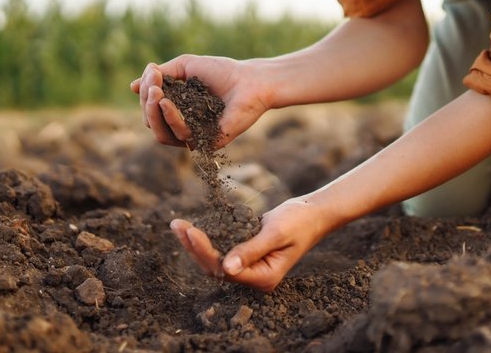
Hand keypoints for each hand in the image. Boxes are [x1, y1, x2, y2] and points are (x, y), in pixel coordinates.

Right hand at [130, 55, 270, 148]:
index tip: (152, 73)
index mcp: (177, 109)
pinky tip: (168, 103)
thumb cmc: (221, 71)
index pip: (151, 109)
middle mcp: (183, 125)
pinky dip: (171, 119)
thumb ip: (160, 76)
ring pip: (161, 135)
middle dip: (147, 103)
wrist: (250, 80)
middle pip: (152, 123)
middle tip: (153, 85)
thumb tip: (132, 86)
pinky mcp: (206, 143)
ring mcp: (194, 136)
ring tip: (157, 93)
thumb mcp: (185, 66)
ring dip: (154, 113)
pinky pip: (181, 136)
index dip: (146, 93)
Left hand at [169, 198, 331, 291]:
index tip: (190, 231)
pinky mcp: (247, 255)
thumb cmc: (299, 221)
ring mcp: (251, 267)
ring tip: (178, 226)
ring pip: (215, 260)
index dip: (205, 252)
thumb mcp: (275, 233)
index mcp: (264, 278)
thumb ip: (251, 250)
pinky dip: (208, 238)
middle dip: (194, 247)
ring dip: (196, 243)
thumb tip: (226, 267)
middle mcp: (255, 277)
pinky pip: (222, 250)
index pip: (226, 269)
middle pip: (216, 267)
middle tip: (177, 225)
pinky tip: (192, 228)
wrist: (313, 212)